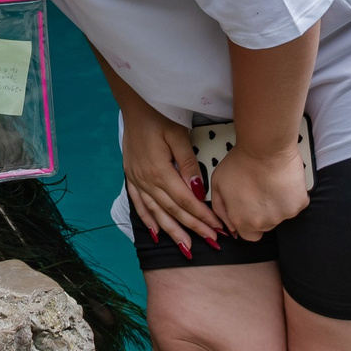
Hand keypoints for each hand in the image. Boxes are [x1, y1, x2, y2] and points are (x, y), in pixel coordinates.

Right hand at [119, 103, 223, 252]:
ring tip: (187, 247)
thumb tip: (198, 191)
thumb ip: (188, 164)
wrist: (135, 103)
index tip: (219, 228)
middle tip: (212, 242)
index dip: (202, 216)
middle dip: (193, 228)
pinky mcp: (131, 175)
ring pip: (156, 212)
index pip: (185, 201)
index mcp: (159, 171)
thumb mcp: (178, 135)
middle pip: (173, 210)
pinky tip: (156, 232)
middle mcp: (146, 179)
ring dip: (172, 231)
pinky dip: (148, 219)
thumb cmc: (160, 115)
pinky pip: (139, 203)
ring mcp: (136, 179)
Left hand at [207, 141, 310, 239]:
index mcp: (242, 221)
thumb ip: (220, 209)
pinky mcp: (299, 204)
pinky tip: (283, 181)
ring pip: (281, 215)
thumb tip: (229, 226)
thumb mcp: (217, 184)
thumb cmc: (241, 162)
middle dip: (263, 213)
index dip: (248, 221)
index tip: (250, 207)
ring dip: (277, 204)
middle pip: (265, 226)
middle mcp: (263, 223)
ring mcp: (283, 215)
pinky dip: (291, 195)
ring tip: (271, 183)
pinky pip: (296, 204)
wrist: (264, 147)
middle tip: (260, 191)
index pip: (248, 235)